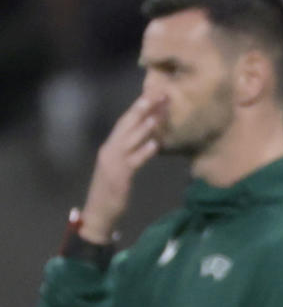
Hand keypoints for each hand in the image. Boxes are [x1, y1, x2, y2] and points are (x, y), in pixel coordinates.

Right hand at [79, 94, 162, 241]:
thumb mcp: (122, 166)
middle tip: (158, 95)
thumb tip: (150, 138)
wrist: (99, 212)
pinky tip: (155, 145)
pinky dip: (143, 152)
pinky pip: (133, 162)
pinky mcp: (119, 176)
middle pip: (126, 125)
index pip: (125, 122)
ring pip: (129, 140)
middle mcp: (109, 150)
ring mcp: (113, 162)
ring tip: (158, 114)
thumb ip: (132, 152)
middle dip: (142, 109)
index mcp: (110, 146)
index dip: (138, 107)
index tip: (153, 94)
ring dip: (144, 127)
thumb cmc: (113, 190)